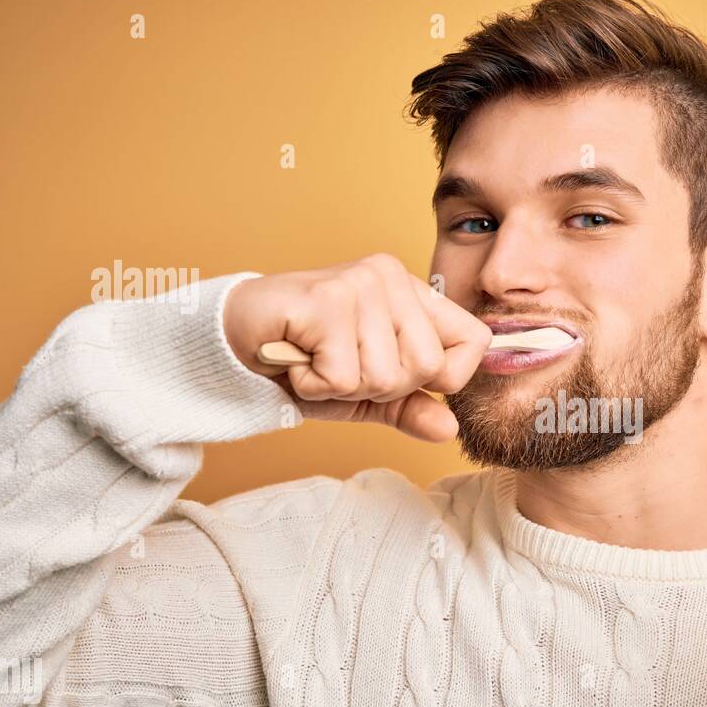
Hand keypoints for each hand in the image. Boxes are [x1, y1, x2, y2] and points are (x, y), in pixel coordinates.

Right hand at [223, 254, 491, 440]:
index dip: (447, 378)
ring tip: (315, 360)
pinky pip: (346, 378)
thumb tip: (450, 429)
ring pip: (387, 376)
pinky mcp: (328, 301)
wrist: (232, 343)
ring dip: (343, 387)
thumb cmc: (302, 361)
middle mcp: (391, 277)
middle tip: (339, 366)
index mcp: (411, 291)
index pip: (475, 340)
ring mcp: (360, 284)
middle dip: (382, 387)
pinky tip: (297, 360)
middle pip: (428, 367)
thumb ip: (410, 408)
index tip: (402, 379)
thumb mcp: (366, 393)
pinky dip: (315, 385)